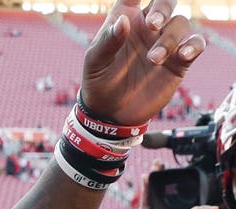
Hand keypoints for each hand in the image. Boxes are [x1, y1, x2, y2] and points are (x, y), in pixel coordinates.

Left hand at [80, 0, 204, 124]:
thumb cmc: (98, 82)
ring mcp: (165, 42)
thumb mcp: (95, 62)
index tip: (138, 0)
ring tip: (153, 59)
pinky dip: (194, 46)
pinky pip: (196, 43)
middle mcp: (147, 27)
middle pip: (165, 2)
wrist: (111, 112)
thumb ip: (107, 41)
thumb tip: (123, 22)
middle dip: (164, 7)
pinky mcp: (179, 61)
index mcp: (125, 20)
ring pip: (180, 24)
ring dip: (170, 39)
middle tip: (153, 24)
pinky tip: (182, 55)